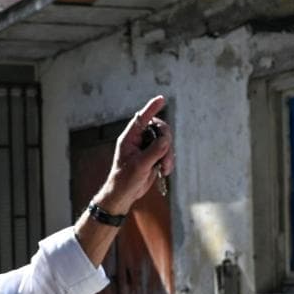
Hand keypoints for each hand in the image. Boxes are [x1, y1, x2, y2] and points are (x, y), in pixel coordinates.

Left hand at [97, 96, 174, 213]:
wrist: (124, 194)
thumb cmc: (125, 179)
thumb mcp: (140, 165)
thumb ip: (154, 150)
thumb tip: (166, 139)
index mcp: (130, 138)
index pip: (142, 119)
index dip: (151, 108)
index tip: (161, 99)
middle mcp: (139, 140)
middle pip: (159, 130)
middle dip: (166, 143)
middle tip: (166, 157)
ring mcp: (147, 148)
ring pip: (165, 142)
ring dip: (168, 155)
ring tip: (164, 169)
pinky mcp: (153, 157)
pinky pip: (166, 152)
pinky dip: (168, 161)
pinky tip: (164, 171)